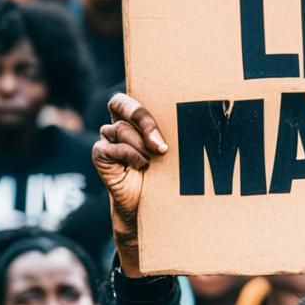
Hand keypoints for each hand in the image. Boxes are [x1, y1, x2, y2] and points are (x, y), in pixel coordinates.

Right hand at [92, 93, 168, 276]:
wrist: (154, 207)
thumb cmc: (168, 174)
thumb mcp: (176, 150)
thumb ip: (178, 131)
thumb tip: (204, 114)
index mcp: (137, 119)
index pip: (131, 96)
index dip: (142, 105)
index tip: (167, 121)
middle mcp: (120, 125)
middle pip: (121, 104)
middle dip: (144, 121)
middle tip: (161, 145)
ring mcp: (109, 140)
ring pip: (120, 129)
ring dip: (141, 147)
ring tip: (154, 163)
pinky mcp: (101, 156)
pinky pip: (109, 147)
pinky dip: (129, 155)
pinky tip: (142, 167)